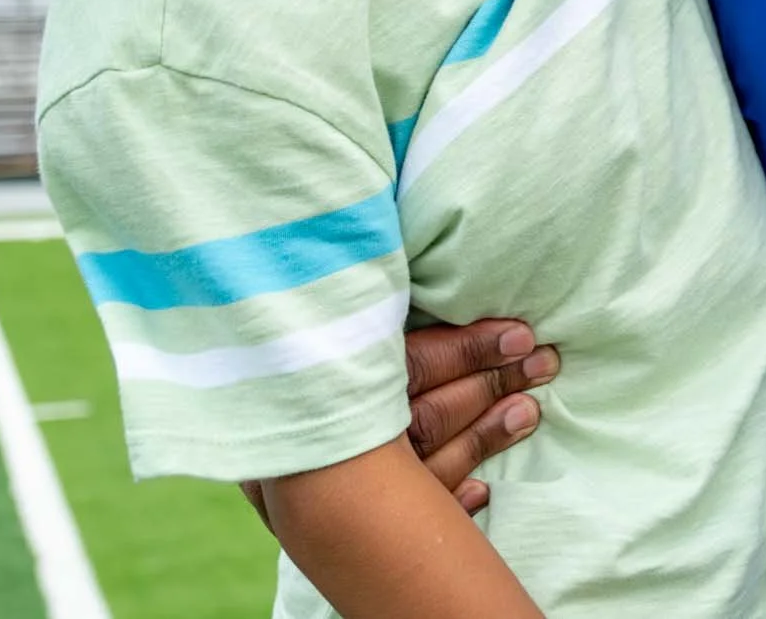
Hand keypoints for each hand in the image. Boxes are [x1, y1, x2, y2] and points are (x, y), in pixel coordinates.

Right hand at [240, 316, 562, 529]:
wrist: (222, 440)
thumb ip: (361, 308)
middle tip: (543, 362)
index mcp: (331, 380)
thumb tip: (397, 241)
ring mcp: (345, 484)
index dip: (470, 348)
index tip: (519, 333)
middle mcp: (338, 435)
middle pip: (429, 414)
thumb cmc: (284, 357)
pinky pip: (412, 517)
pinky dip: (451, 500)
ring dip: (484, 437)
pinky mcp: (345, 525)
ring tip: (530, 410)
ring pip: (430, 464)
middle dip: (492, 385)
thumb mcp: (318, 327)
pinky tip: (483, 490)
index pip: (413, 365)